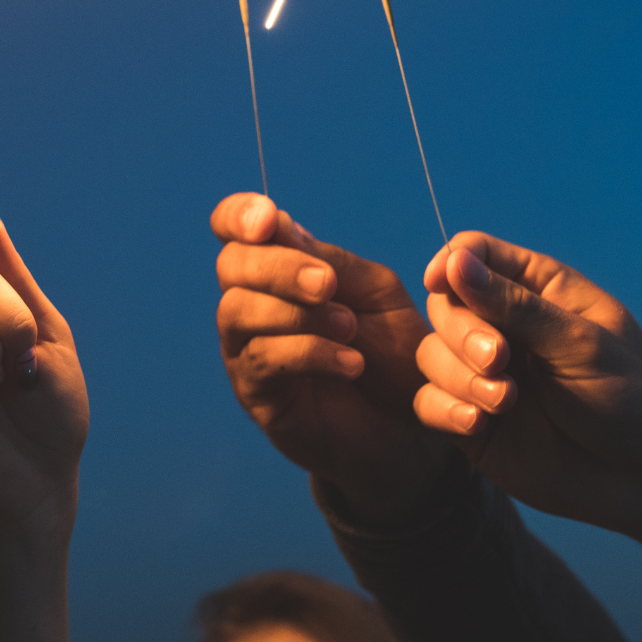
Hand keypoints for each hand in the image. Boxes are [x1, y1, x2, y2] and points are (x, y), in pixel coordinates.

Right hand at [212, 193, 451, 524]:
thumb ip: (328, 261)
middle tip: (325, 284)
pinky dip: (309, 353)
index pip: (232, 228)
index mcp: (277, 266)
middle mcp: (250, 302)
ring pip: (238, 311)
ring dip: (296, 314)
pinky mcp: (254, 392)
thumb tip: (279, 226)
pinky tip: (350, 362)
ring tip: (349, 328)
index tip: (268, 220)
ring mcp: (245, 347)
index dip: (237, 215)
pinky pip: (262, 359)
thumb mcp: (372, 293)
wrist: (410, 425)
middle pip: (231, 266)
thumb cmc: (391, 351)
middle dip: (278, 268)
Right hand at [414, 233, 641, 528]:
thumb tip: (453, 262)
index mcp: (538, 291)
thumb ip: (515, 305)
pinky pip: (428, 401)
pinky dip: (446, 409)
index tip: (441, 282)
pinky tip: (480, 424)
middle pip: (444, 305)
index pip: (475, 255)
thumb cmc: (630, 399)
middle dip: (463, 332)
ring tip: (504, 401)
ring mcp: (483, 373)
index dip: (451, 263)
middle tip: (500, 361)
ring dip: (459, 376)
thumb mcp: (580, 344)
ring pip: (432, 353)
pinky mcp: (470, 417)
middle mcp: (504, 326)